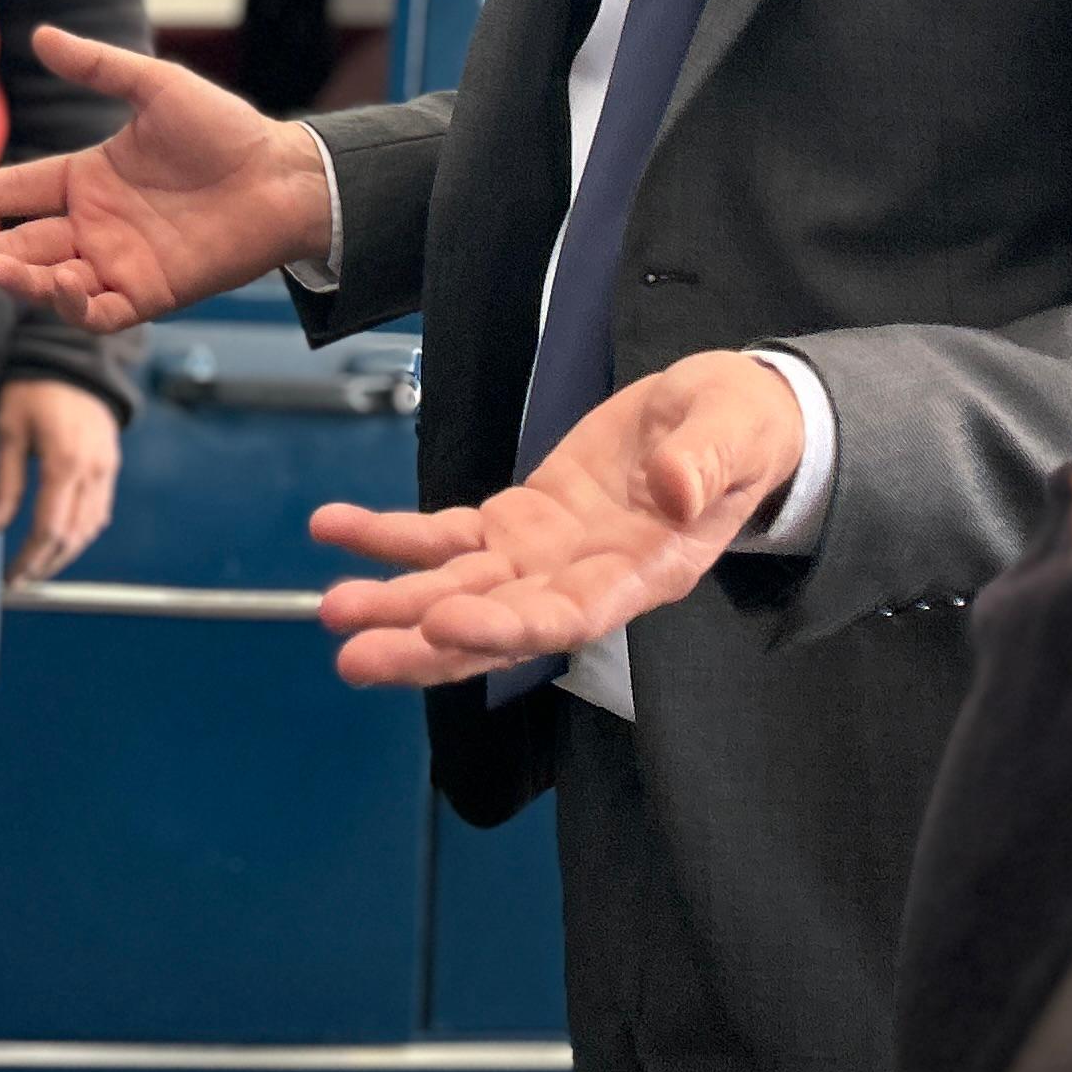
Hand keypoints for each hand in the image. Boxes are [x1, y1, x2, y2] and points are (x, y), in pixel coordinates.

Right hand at [0, 28, 333, 334]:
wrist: (283, 177)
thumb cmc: (225, 130)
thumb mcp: (157, 87)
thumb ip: (98, 67)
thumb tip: (39, 36)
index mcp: (89, 179)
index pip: (17, 191)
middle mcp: (95, 225)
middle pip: (21, 245)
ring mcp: (119, 263)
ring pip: (51, 282)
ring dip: (19, 279)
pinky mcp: (150, 293)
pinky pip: (99, 311)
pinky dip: (72, 304)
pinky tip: (61, 283)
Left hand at [0, 378, 121, 582]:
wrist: (72, 357)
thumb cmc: (33, 389)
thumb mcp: (9, 431)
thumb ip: (5, 483)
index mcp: (65, 462)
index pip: (50, 528)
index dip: (30, 560)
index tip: (11, 579)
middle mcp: (92, 470)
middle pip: (74, 536)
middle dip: (46, 564)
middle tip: (21, 580)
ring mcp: (107, 468)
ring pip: (91, 528)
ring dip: (65, 553)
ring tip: (38, 567)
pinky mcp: (110, 463)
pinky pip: (100, 510)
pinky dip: (81, 532)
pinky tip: (62, 540)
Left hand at [308, 350, 806, 687]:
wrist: (723, 419)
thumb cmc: (740, 429)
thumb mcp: (735, 430)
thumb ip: (706, 461)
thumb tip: (674, 491)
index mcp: (646, 572)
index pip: (569, 614)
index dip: (507, 627)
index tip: (445, 625)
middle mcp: (587, 580)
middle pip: (498, 623)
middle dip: (425, 639)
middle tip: (354, 653)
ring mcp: (546, 557)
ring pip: (461, 589)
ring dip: (396, 602)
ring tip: (331, 609)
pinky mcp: (520, 523)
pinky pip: (448, 536)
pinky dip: (391, 535)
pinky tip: (334, 529)